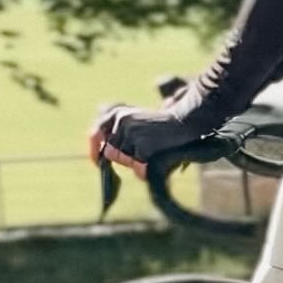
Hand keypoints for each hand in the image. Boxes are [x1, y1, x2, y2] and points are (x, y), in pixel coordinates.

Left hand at [87, 102, 208, 179]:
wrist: (188, 122)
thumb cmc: (164, 126)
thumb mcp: (138, 120)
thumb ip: (119, 131)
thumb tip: (102, 152)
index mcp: (118, 113)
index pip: (95, 133)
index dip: (94, 149)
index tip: (96, 161)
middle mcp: (121, 121)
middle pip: (111, 152)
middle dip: (125, 157)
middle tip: (145, 150)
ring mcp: (132, 134)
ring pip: (126, 161)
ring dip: (138, 163)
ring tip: (155, 150)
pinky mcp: (143, 148)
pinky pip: (139, 170)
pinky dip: (148, 170)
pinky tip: (160, 157)